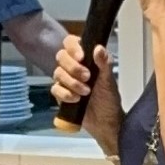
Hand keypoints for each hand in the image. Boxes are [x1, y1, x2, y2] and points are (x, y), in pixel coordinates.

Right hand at [51, 32, 122, 147]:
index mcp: (85, 58)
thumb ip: (104, 63)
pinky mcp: (61, 94)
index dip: (73, 47)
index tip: (81, 56)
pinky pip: (55, 89)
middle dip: (73, 67)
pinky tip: (76, 99)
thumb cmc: (109, 99)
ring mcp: (65, 80)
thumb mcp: (109, 80)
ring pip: (57, 73)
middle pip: (61, 56)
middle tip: (87, 77)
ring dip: (72, 82)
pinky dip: (65, 94)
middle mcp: (73, 67)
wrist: (105, 122)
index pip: (71, 43)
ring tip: (86, 92)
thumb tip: (98, 48)